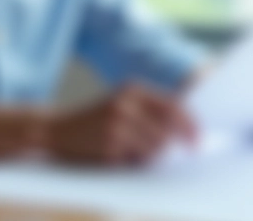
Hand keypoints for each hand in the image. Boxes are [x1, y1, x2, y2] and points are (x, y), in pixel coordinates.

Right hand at [44, 82, 194, 166]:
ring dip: (150, 156)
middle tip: (181, 154)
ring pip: (154, 148)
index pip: (173, 106)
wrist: (53, 130)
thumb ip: (149, 112)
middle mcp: (126, 102)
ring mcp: (117, 123)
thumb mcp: (121, 105)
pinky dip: (132, 162)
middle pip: (167, 130)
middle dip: (173, 145)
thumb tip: (185, 132)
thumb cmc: (93, 122)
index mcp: (133, 89)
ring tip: (131, 152)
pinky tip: (116, 155)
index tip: (199, 140)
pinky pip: (136, 160)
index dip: (190, 125)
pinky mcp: (109, 144)